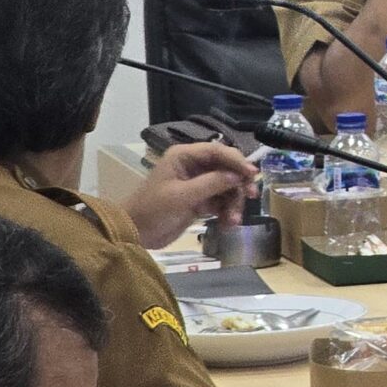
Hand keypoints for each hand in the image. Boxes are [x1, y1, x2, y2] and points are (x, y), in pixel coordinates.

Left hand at [126, 143, 257, 248]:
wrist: (134, 235)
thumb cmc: (152, 210)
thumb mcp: (181, 196)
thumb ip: (211, 184)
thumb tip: (238, 177)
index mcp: (184, 157)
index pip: (218, 151)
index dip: (238, 161)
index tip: (253, 174)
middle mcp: (193, 166)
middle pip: (227, 169)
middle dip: (239, 184)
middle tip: (251, 197)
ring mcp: (198, 184)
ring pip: (228, 187)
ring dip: (234, 203)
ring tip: (233, 221)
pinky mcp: (200, 201)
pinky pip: (222, 202)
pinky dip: (227, 212)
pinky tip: (227, 224)